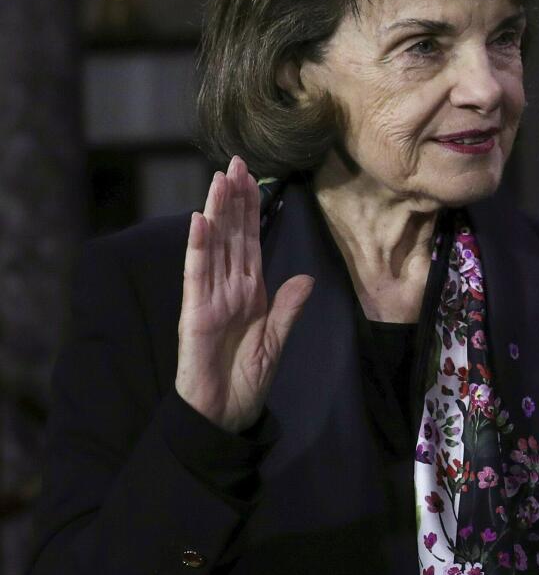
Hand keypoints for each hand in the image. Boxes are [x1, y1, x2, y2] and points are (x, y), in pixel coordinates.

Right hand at [174, 157, 313, 432]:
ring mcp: (209, 297)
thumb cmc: (246, 379)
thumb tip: (307, 277)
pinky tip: (199, 222)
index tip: (254, 178)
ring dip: (217, 212)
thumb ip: (288, 307)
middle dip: (235, 199)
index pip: (251, 242)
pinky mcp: (196, 313)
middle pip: (233, 235)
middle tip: (236, 162)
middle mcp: (228, 288)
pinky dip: (198, 249)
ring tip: (219, 179)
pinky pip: (197, 275)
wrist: (225, 412)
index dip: (252, 211)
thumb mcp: (276, 340)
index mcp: (250, 291)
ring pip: (215, 246)